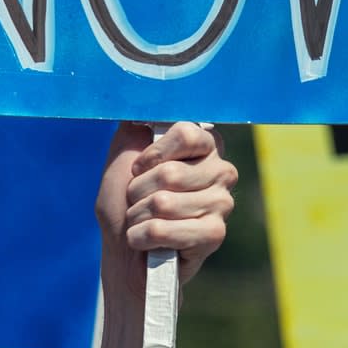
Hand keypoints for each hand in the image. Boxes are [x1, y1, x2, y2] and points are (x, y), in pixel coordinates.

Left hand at [96, 121, 236, 282]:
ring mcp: (222, 203)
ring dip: (137, 217)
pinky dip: (142, 237)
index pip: (184, 133)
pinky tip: (147, 243)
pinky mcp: (216, 234)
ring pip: (163, 203)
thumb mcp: (124, 153)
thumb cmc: (125, 201)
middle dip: (138, 192)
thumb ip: (136, 124)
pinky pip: (165, 230)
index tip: (139, 167)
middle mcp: (221, 169)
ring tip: (142, 222)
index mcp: (204, 145)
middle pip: (169, 172)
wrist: (124, 251)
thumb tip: (142, 96)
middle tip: (137, 203)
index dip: (152, 154)